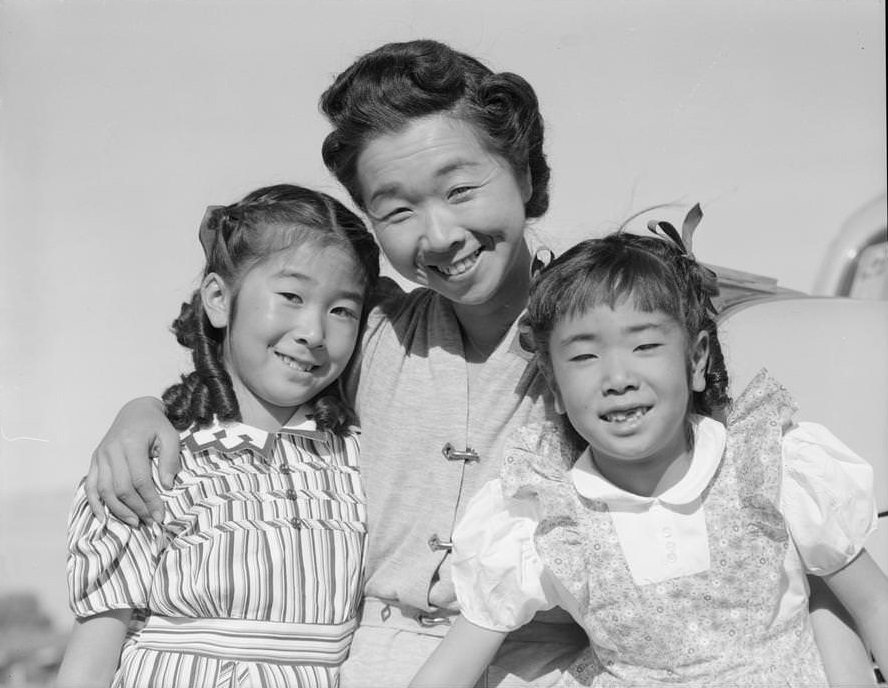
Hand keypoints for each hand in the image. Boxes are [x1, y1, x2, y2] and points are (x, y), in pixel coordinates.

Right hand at [85, 397, 179, 525]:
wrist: (135, 411)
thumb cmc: (156, 425)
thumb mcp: (170, 436)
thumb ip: (170, 459)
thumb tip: (166, 486)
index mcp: (131, 443)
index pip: (140, 479)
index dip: (150, 500)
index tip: (160, 515)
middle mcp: (111, 450)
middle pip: (121, 488)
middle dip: (137, 508)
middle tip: (150, 521)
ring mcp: (100, 456)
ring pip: (104, 490)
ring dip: (118, 510)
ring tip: (135, 522)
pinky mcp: (94, 460)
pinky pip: (90, 485)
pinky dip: (94, 503)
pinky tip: (103, 517)